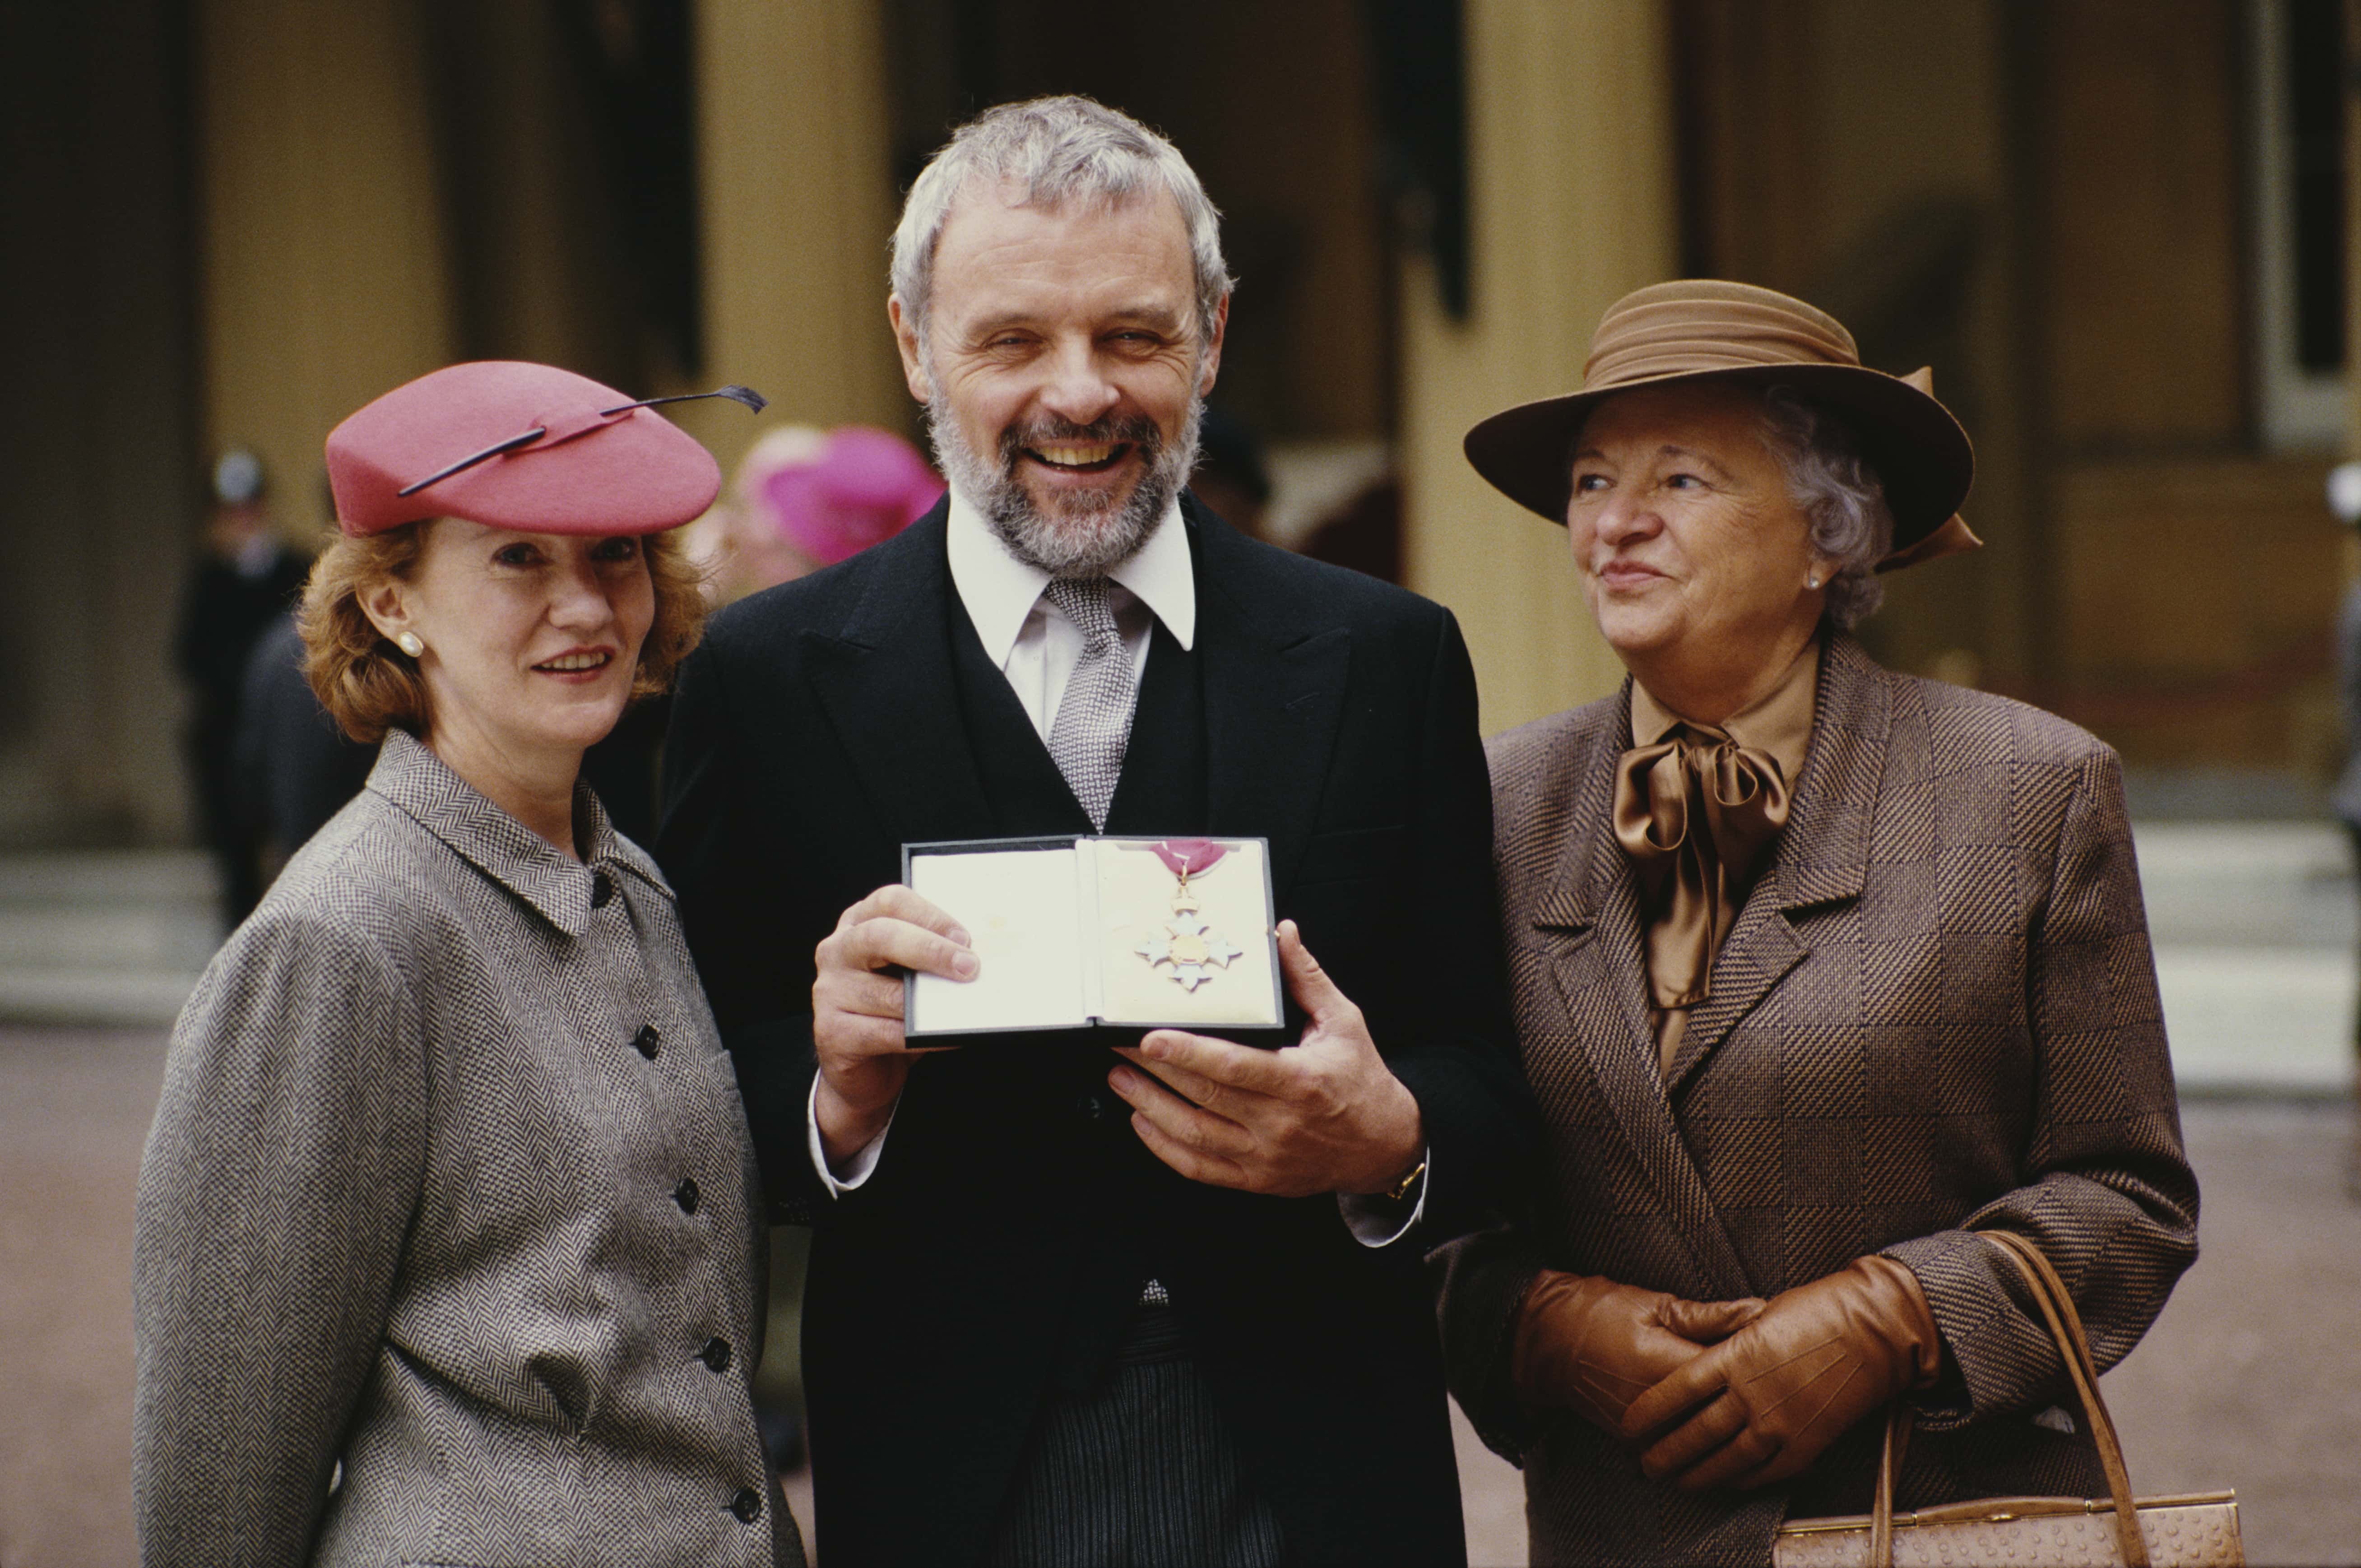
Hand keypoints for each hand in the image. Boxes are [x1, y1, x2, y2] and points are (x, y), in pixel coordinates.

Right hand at [811, 884, 973, 1168]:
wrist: (866, 1068)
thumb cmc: (894, 1010)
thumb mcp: (910, 974)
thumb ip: (931, 958)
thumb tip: (977, 957)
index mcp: (858, 925)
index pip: (889, 901)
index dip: (930, 915)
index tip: (964, 937)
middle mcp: (837, 951)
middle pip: (880, 935)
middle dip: (930, 949)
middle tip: (969, 967)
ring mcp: (829, 992)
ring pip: (887, 993)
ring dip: (932, 1003)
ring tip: (965, 1007)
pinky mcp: (832, 1032)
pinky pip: (886, 1033)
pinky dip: (922, 1037)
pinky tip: (947, 1037)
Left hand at [1108, 919, 1422, 1196]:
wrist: (1384, 1145)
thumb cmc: (1361, 1081)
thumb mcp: (1343, 1022)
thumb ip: (1307, 978)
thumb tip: (1281, 934)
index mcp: (1300, 1081)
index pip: (1233, 1067)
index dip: (1187, 1053)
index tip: (1151, 1037)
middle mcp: (1280, 1123)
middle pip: (1203, 1096)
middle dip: (1154, 1070)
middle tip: (1120, 1046)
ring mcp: (1265, 1156)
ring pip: (1194, 1135)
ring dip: (1149, 1106)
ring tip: (1120, 1079)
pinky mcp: (1256, 1179)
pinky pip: (1200, 1168)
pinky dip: (1165, 1146)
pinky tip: (1144, 1121)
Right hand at [1512, 1270, 1766, 1434]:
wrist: (1547, 1342)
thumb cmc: (1600, 1313)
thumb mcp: (1656, 1305)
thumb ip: (1711, 1316)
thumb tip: (1760, 1311)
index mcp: (1668, 1367)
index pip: (1733, 1375)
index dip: (1764, 1364)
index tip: (1786, 1352)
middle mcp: (1661, 1407)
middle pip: (1726, 1412)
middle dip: (1757, 1397)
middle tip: (1784, 1379)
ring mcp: (1649, 1429)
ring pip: (1707, 1435)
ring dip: (1734, 1421)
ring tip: (1763, 1403)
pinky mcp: (1638, 1440)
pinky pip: (1685, 1443)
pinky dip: (1707, 1434)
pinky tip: (1728, 1423)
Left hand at [1619, 1256, 1941, 1489]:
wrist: (1876, 1329)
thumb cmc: (1817, 1310)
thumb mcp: (1759, 1315)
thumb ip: (1727, 1339)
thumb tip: (1700, 1353)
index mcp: (1735, 1358)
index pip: (1677, 1393)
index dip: (1649, 1414)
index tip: (1629, 1427)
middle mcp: (1752, 1395)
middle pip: (1694, 1434)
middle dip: (1664, 1454)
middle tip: (1644, 1465)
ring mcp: (1780, 1424)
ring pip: (1725, 1461)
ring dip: (1695, 1475)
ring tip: (1674, 1482)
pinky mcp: (1807, 1444)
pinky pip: (1764, 1472)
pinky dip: (1739, 1481)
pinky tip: (1724, 1483)